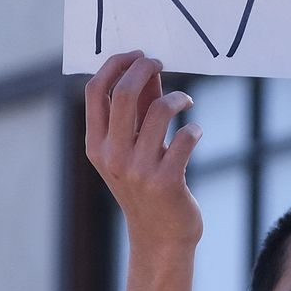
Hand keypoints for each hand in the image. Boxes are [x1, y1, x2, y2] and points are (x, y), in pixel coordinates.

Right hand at [85, 50, 202, 249]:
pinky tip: (194, 133)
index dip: (115, 65)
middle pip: (122, 94)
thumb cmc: (147, 184)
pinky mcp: (167, 181)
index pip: (95, 92)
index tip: (137, 54)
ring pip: (159, 111)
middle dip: (143, 69)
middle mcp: (112, 156)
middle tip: (160, 62)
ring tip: (185, 101)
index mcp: (96, 145)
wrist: (160, 237)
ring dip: (178, 98)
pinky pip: (186, 138)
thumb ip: (137, 110)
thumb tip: (147, 68)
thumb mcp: (132, 148)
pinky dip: (194, 129)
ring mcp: (138, 170)